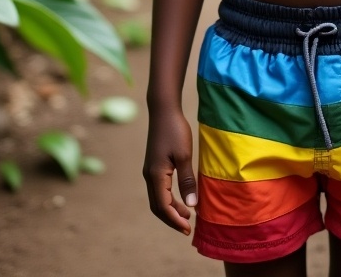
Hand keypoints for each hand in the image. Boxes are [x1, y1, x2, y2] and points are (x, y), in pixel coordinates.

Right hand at [143, 107, 196, 234]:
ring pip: (157, 198)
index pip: (163, 206)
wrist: (163, 110)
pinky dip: (168, 198)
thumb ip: (187, 180)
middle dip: (172, 218)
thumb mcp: (184, 155)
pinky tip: (180, 197)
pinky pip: (159, 189)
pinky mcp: (154, 166)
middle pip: (157, 206)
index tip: (188, 228)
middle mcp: (149, 176)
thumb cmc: (175, 130)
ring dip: (170, 209)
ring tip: (187, 214)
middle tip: (188, 226)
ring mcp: (150, 171)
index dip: (175, 220)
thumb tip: (191, 205)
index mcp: (156, 175)